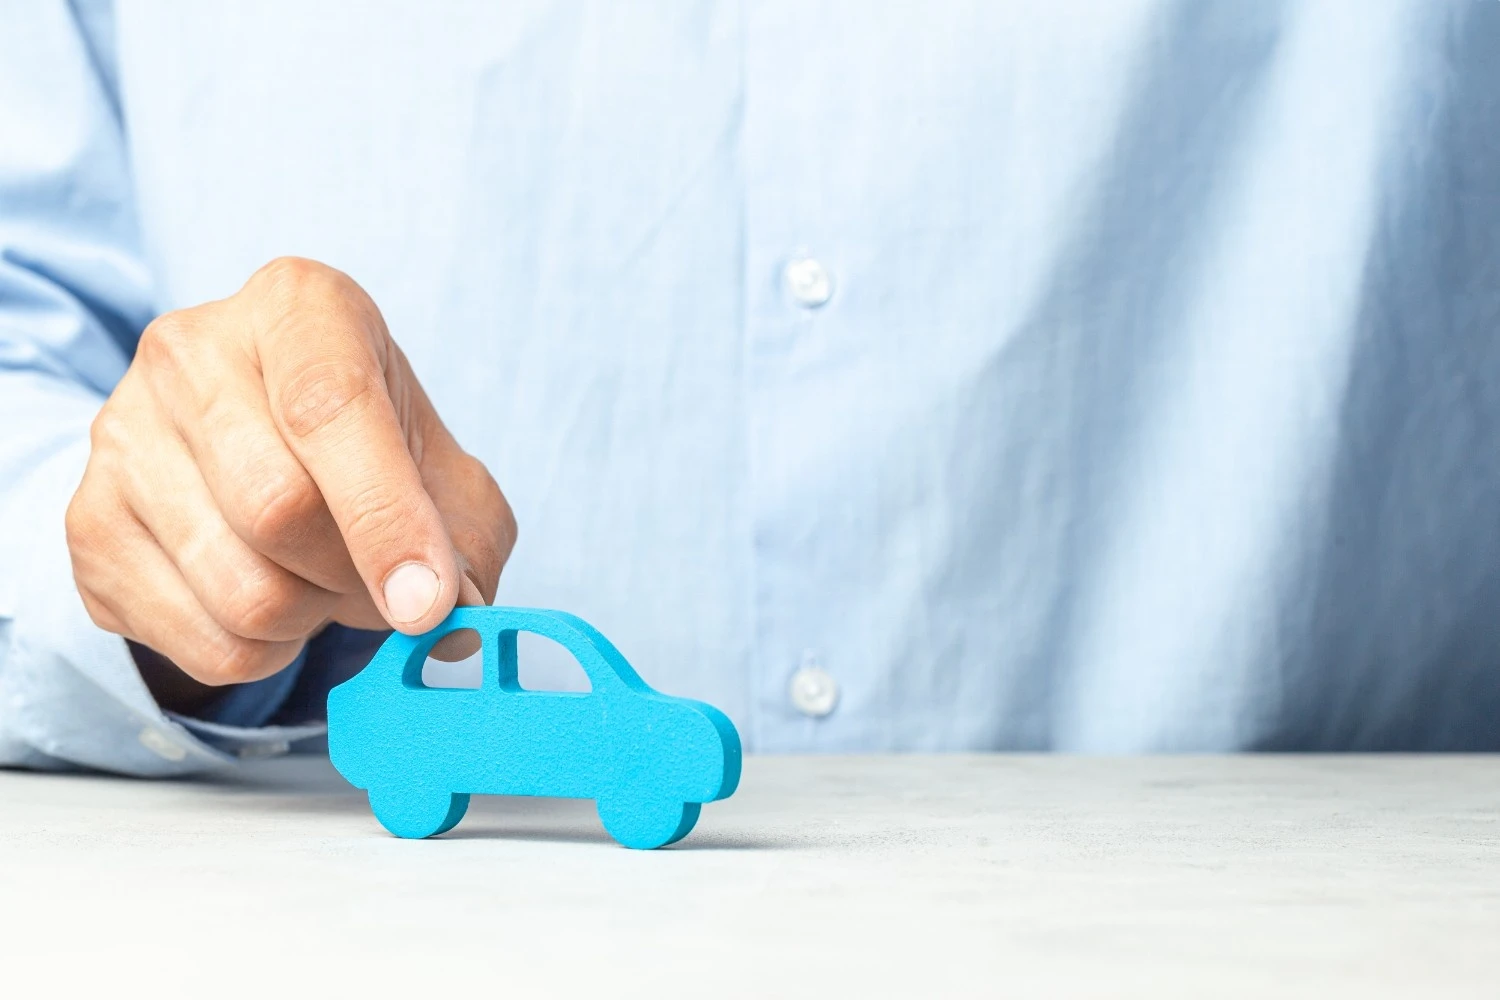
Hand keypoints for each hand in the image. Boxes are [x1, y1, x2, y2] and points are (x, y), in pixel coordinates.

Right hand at [66, 257, 515, 711]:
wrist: (257, 437)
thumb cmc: (366, 444)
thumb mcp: (440, 461)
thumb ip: (467, 535)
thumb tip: (452, 619)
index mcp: (295, 308)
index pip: (331, 410)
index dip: (386, 517)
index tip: (430, 600)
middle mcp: (189, 353)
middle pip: (277, 508)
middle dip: (355, 578)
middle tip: (390, 588)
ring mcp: (123, 438)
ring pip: (240, 591)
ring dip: (312, 620)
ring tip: (323, 580)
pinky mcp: (89, 526)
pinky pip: (203, 643)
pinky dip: (265, 652)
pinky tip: (273, 599)